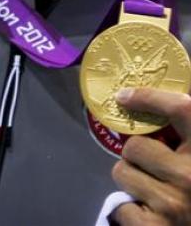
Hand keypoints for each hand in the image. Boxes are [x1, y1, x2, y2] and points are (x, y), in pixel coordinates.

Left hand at [111, 87, 190, 224]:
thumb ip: (186, 128)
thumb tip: (177, 90)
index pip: (181, 109)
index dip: (149, 97)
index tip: (124, 96)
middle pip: (135, 146)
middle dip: (137, 156)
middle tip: (154, 169)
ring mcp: (173, 203)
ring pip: (122, 172)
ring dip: (132, 181)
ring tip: (152, 192)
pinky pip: (120, 205)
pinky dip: (128, 210)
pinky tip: (149, 214)